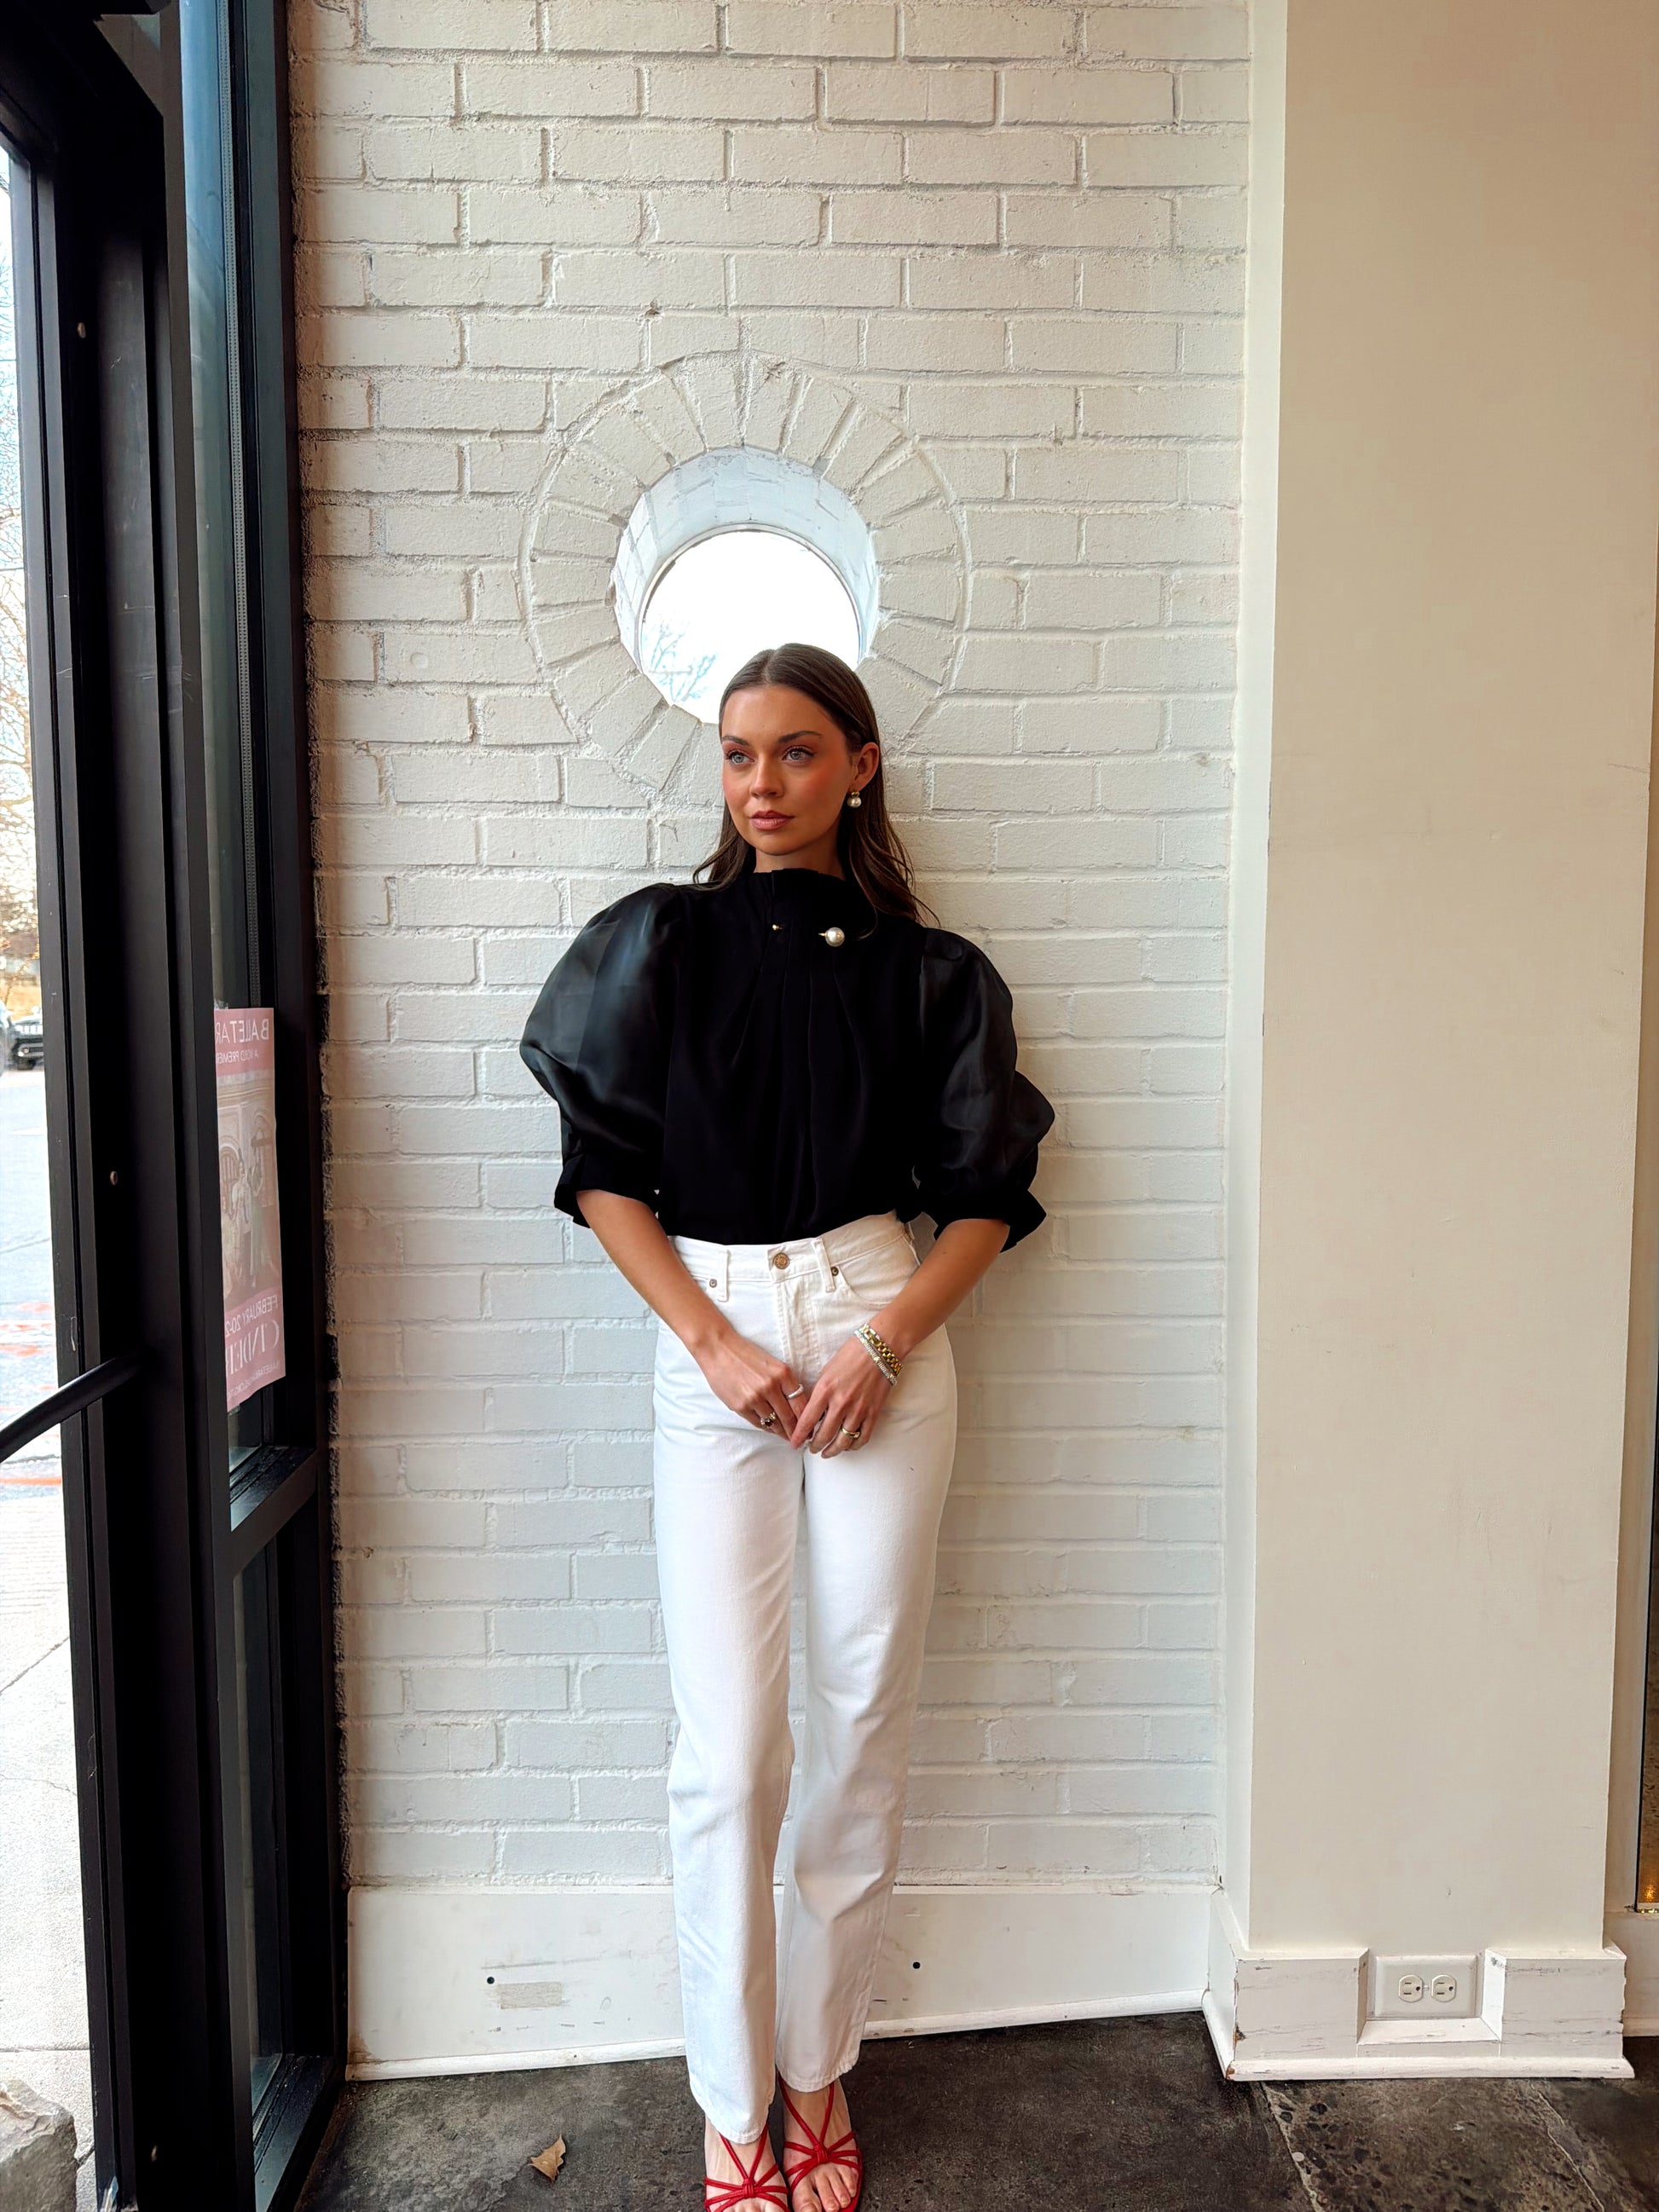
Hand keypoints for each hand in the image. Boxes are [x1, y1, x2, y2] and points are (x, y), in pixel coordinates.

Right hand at [691, 1323, 805, 1435]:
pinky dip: (766, 1427)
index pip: (801, 1403)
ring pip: (774, 1422)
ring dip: (781, 1432)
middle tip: (800, 1439)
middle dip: (796, 1431)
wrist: (718, 1349)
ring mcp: (755, 1398)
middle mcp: (771, 1386)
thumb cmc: (745, 1355)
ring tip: (787, 1437)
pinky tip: (771, 1430)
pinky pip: (758, 1423)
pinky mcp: (741, 1406)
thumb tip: (796, 1405)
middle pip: (789, 1417)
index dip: (807, 1419)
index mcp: (783, 1373)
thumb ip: (785, 1383)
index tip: (810, 1427)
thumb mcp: (773, 1364)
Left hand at [788, 1331, 893, 1457]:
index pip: (807, 1421)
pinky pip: (862, 1437)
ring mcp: (859, 1410)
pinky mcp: (874, 1413)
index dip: (799, 1436)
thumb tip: (812, 1414)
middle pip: (823, 1435)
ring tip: (827, 1453)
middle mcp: (841, 1403)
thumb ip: (819, 1393)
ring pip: (842, 1441)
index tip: (794, 1443)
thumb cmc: (851, 1354)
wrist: (880, 1347)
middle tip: (810, 1449)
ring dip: (832, 1450)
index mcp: (825, 1390)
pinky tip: (848, 1446)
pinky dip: (854, 1446)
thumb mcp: (827, 1371)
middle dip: (814, 1446)